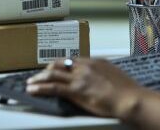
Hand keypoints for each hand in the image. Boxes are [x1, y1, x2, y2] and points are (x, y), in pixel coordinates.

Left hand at [26, 58, 148, 119]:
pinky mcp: (76, 91)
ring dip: (39, 78)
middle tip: (39, 75)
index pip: (72, 60)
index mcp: (95, 61)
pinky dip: (40, 88)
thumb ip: (102, 73)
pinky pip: (53, 87)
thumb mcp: (113, 75)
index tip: (54, 68)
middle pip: (59, 64)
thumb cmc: (126, 90)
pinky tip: (33, 90)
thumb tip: (97, 78)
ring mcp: (79, 78)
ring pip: (52, 74)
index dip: (60, 64)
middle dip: (47, 69)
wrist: (129, 98)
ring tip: (30, 82)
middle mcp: (85, 66)